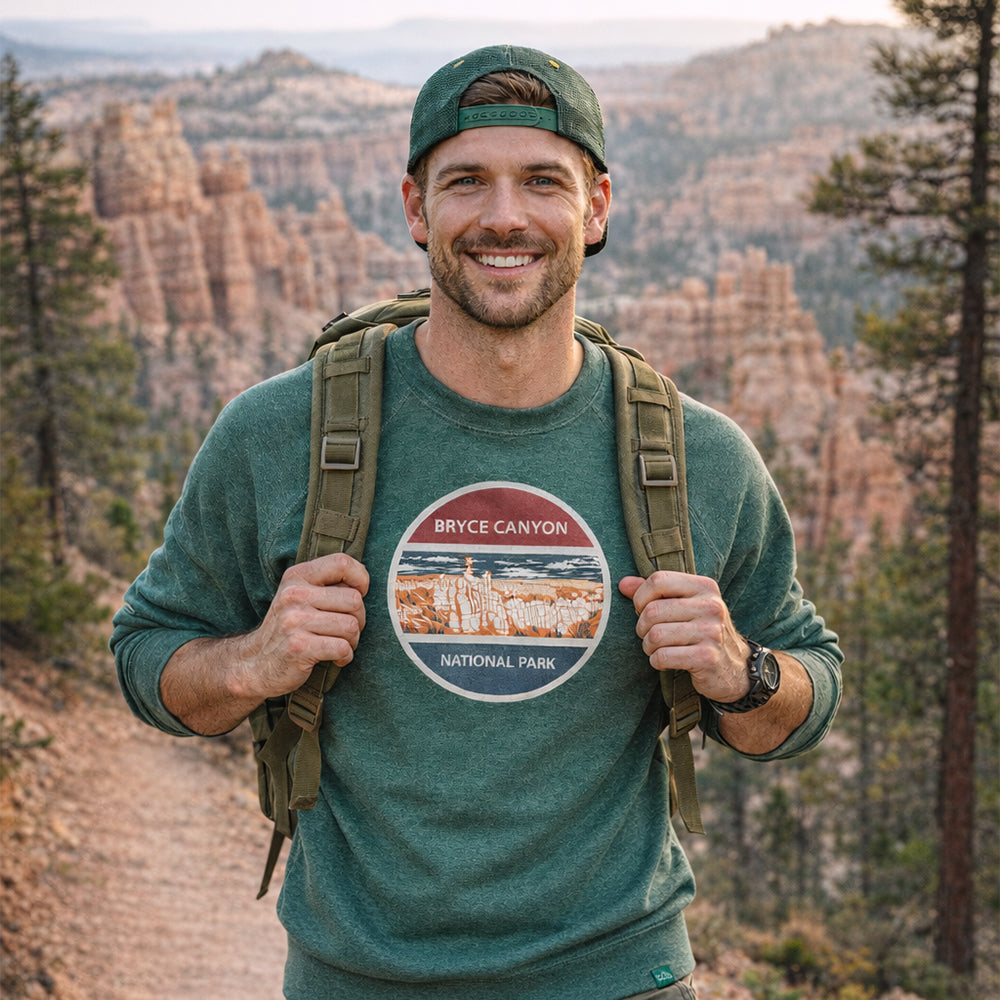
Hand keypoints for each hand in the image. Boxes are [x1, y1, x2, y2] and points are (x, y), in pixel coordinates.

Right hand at [235, 552, 368, 701]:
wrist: (255, 664)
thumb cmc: (288, 629)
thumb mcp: (299, 596)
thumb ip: (327, 585)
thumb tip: (363, 580)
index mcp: (297, 576)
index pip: (342, 562)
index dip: (361, 579)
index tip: (358, 595)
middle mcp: (294, 595)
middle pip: (354, 599)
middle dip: (359, 619)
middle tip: (345, 630)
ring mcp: (295, 621)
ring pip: (351, 626)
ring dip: (352, 640)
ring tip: (339, 644)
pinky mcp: (299, 647)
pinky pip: (343, 648)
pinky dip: (345, 656)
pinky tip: (335, 658)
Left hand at [618, 571, 749, 703]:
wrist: (734, 668)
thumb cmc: (701, 632)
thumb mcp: (685, 606)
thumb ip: (655, 592)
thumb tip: (623, 584)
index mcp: (705, 587)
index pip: (658, 580)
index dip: (640, 597)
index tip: (642, 610)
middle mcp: (711, 606)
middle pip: (652, 610)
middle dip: (642, 627)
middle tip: (648, 635)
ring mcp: (712, 632)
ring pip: (655, 635)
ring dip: (648, 646)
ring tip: (657, 648)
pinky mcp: (708, 657)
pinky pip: (663, 656)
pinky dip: (656, 661)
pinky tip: (665, 661)